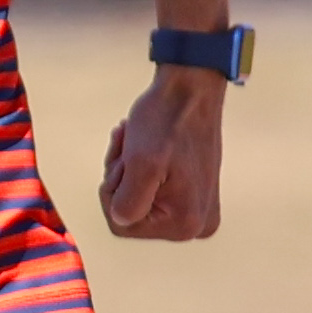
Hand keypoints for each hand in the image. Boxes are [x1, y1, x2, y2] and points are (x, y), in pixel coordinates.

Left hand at [99, 70, 224, 242]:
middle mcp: (197, 224)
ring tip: (134, 140)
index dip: (113, 187)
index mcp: (185, 222)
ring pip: (138, 198)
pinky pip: (153, 190)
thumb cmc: (167, 119)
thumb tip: (122, 219)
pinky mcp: (194, 193)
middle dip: (121, 177)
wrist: (191, 87)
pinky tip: (140, 142)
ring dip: (127, 169)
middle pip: (131, 212)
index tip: (126, 158)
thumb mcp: (140, 162)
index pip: (121, 222)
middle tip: (129, 146)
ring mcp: (197, 209)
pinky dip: (139, 166)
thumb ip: (128, 203)